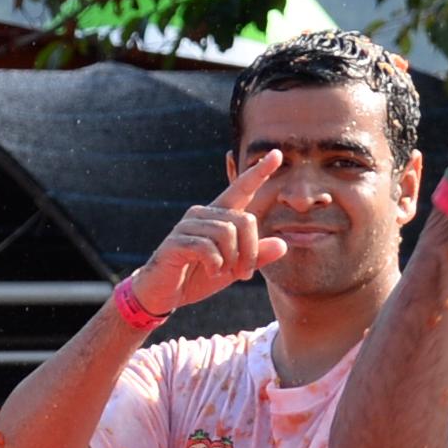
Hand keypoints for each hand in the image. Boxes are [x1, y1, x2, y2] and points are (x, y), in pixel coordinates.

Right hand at [122, 148, 288, 316]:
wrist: (164, 293)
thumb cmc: (199, 277)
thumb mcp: (234, 269)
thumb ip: (256, 256)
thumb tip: (283, 244)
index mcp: (219, 215)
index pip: (241, 189)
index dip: (258, 172)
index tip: (276, 154)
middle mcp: (203, 213)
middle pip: (244, 220)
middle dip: (250, 251)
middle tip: (244, 274)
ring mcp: (188, 225)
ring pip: (227, 234)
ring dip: (231, 261)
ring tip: (223, 274)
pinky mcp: (177, 240)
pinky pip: (207, 248)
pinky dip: (215, 265)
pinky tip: (211, 272)